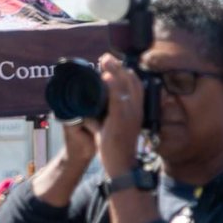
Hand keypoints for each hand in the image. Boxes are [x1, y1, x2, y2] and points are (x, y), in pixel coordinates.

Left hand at [97, 52, 144, 176]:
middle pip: (131, 81)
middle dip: (119, 67)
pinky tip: (106, 76)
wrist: (121, 166)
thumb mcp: (109, 129)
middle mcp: (136, 110)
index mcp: (135, 111)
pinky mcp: (120, 120)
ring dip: (115, 70)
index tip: (112, 64)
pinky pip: (118, 99)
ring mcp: (129, 114)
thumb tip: (87, 110)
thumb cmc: (115, 149)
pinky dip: (113, 85)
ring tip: (105, 59)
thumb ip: (100, 118)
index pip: (135, 86)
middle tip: (105, 57)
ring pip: (126, 86)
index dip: (125, 72)